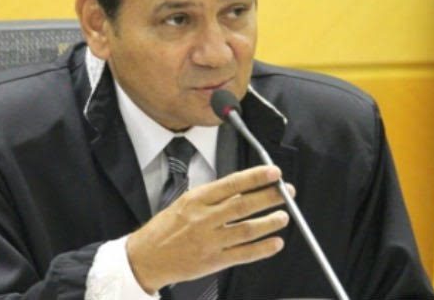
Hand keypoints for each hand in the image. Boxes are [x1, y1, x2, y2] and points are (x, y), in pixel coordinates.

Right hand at [126, 165, 293, 293]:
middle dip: (269, 196)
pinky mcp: (214, 261)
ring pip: (247, 229)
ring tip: (284, 216)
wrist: (146, 257)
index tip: (273, 172)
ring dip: (270, 222)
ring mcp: (210, 241)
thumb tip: (243, 189)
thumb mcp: (184, 203)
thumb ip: (212, 198)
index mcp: (197, 200)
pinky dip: (262, 249)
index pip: (232, 184)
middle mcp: (204, 219)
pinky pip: (244, 254)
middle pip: (244, 205)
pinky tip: (275, 243)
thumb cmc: (165, 229)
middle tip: (287, 191)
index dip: (255, 177)